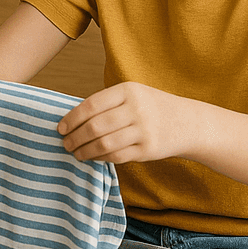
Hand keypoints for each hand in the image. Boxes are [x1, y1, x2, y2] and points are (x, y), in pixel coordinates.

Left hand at [58, 82, 187, 163]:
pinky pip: (116, 156)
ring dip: (85, 151)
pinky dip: (100, 158)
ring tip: (76, 153)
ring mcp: (143, 130)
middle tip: (65, 143)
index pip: (91, 105)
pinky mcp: (147, 150)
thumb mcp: (133, 94)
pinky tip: (93, 157)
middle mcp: (136, 109)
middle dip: (75, 137)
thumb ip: (107, 103)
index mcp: (128, 91)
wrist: (187, 122)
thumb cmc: (150, 107)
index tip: (60, 128)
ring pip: (104, 144)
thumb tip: (72, 119)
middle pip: (95, 126)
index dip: (72, 118)